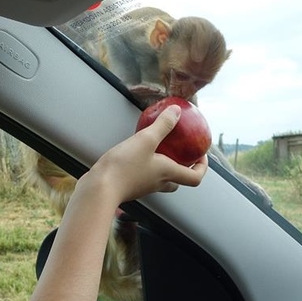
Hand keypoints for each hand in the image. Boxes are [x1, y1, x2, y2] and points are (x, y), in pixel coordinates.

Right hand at [82, 105, 207, 204]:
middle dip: (183, 168)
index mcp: (168, 174)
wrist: (99, 188)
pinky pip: (144, 176)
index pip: (195, 177)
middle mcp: (158, 183)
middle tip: (181, 153)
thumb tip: (177, 111)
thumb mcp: (145, 140)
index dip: (202, 167)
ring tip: (159, 150)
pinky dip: (147, 166)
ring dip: (164, 167)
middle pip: (178, 181)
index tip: (201, 154)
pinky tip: (137, 152)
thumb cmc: (124, 167)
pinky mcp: (130, 186)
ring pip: (161, 180)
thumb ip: (162, 125)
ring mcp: (144, 186)